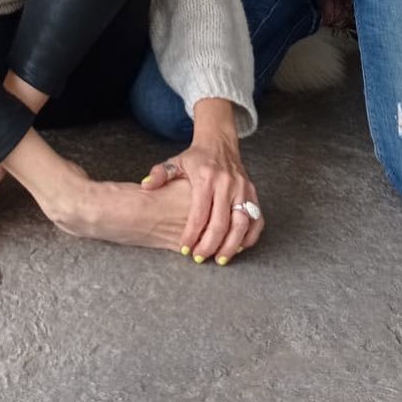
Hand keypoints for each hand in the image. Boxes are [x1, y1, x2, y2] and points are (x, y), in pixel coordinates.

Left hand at [140, 100, 263, 264]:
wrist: (220, 143)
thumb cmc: (195, 158)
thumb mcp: (175, 162)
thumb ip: (159, 174)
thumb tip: (145, 186)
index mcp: (206, 178)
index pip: (200, 213)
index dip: (192, 233)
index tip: (184, 248)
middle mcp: (227, 185)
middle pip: (221, 223)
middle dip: (210, 245)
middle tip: (200, 258)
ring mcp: (243, 190)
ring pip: (242, 225)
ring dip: (232, 245)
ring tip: (220, 259)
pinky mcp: (254, 194)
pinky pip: (257, 220)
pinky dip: (249, 237)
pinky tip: (238, 248)